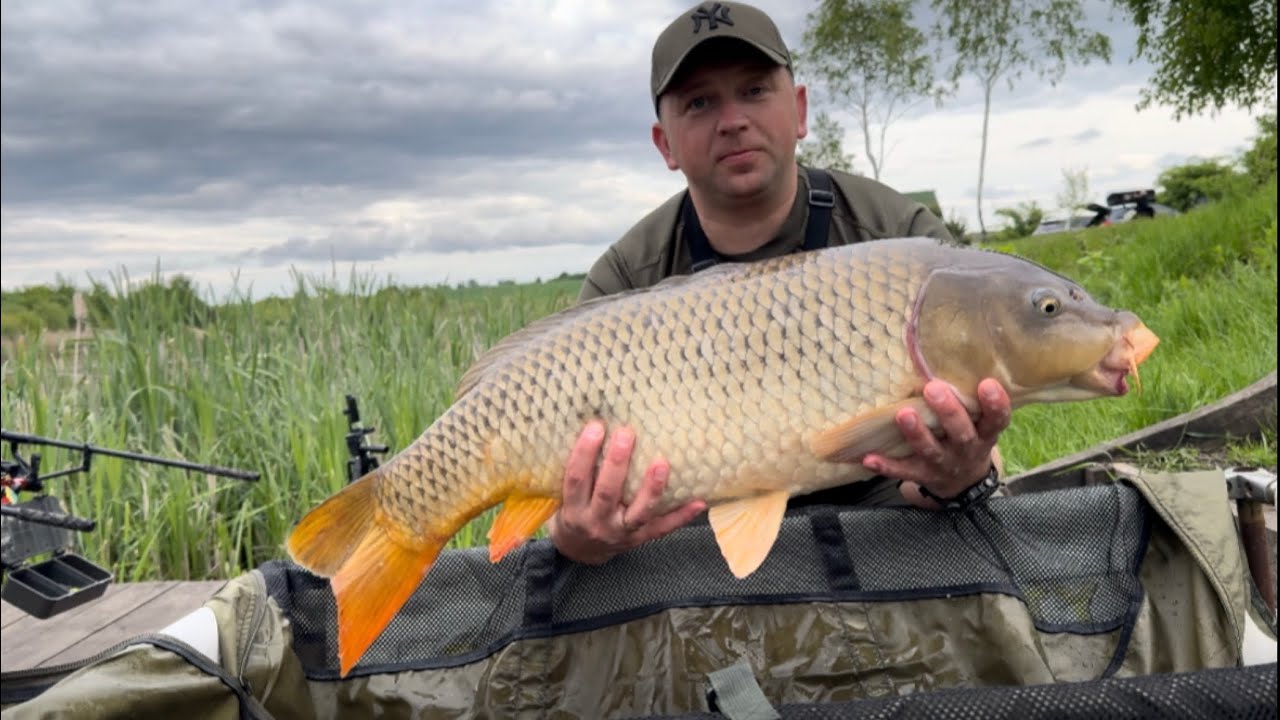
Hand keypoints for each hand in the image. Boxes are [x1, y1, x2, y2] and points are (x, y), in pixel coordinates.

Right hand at [547, 420, 706, 564]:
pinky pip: (663, 528)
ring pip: (638, 513)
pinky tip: (699, 502)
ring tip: (662, 464)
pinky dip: (681, 516)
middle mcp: (597, 522)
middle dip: (617, 463)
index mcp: (574, 508)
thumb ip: (580, 469)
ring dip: (651, 489)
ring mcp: (621, 533)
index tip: (596, 426)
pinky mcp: (640, 539)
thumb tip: (596, 425)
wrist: (581, 551)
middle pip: (608, 493)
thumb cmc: (575, 511)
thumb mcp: (566, 495)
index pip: (577, 479)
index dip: (584, 453)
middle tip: (626, 433)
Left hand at [862, 378, 1010, 509]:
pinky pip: (903, 471)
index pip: (997, 419)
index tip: (986, 383)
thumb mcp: (980, 422)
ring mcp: (944, 464)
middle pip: (961, 434)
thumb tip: (950, 357)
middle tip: (933, 388)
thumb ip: (970, 399)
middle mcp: (967, 450)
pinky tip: (868, 458)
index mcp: (985, 434)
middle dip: (948, 412)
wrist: (963, 482)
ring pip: (931, 450)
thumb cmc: (969, 436)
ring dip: (917, 434)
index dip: (995, 403)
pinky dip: (886, 466)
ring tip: (904, 414)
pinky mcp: (922, 475)